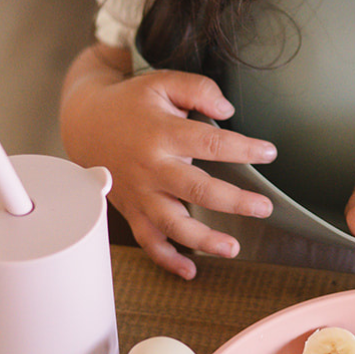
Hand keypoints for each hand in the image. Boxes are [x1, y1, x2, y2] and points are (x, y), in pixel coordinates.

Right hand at [60, 47, 275, 277]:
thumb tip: (228, 111)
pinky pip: (148, 241)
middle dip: (234, 201)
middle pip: (197, 190)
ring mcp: (140, 193)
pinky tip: (190, 271)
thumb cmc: (130, 103)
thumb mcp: (162, 82)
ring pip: (172, 224)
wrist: (85, 122)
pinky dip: (167, 259)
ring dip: (203, 240)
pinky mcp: (132, 210)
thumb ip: (198, 90)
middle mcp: (151, 167)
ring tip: (233, 248)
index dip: (244, 150)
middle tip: (263, 207)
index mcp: (162, 133)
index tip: (269, 153)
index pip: (211, 144)